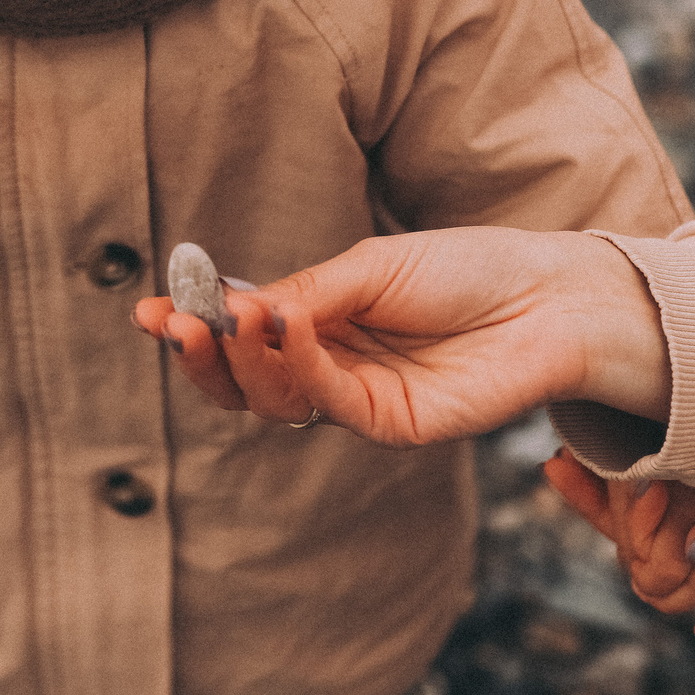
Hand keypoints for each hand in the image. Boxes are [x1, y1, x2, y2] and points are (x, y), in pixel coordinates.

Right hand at [130, 227, 669, 444]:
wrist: (546, 297)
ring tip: (230, 318)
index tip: (148, 310)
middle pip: (244, 383)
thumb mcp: (369, 268)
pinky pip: (328, 403)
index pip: (239, 337)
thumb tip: (231, 307)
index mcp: (317, 326)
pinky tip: (285, 327)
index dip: (192, 327)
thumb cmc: (465, 270)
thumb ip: (304, 295)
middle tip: (174, 324)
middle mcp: (329, 369)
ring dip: (243, 361)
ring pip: (276, 400)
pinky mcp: (392, 426)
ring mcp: (358, 402)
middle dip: (203, 356)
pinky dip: (299, 366)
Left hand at [544, 450, 694, 654]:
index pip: (664, 570)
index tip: (598, 485)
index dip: (623, 533)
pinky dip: (689, 448)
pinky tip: (654, 423)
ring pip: (685, 493)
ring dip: (638, 469)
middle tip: (557, 458)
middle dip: (610, 501)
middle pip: (659, 530)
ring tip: (579, 437)